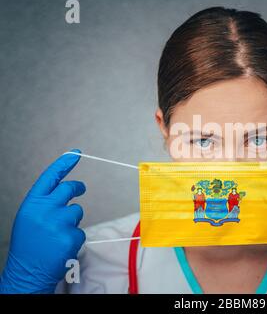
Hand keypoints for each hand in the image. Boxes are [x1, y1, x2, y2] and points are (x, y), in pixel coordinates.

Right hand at [0, 150, 85, 293]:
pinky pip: (80, 231)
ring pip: (77, 211)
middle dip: (77, 188)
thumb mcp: (30, 218)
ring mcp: (58, 222)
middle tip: (81, 189)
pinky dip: (74, 238)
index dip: (64, 163)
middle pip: (69, 189)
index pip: (50, 177)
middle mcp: (44, 209)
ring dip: (72, 221)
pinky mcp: (71, 236)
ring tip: (56, 236)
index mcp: (32, 203)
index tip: (76, 153)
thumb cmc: (29, 245)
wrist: (26, 272)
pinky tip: (61, 247)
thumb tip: (66, 190)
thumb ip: (45, 203)